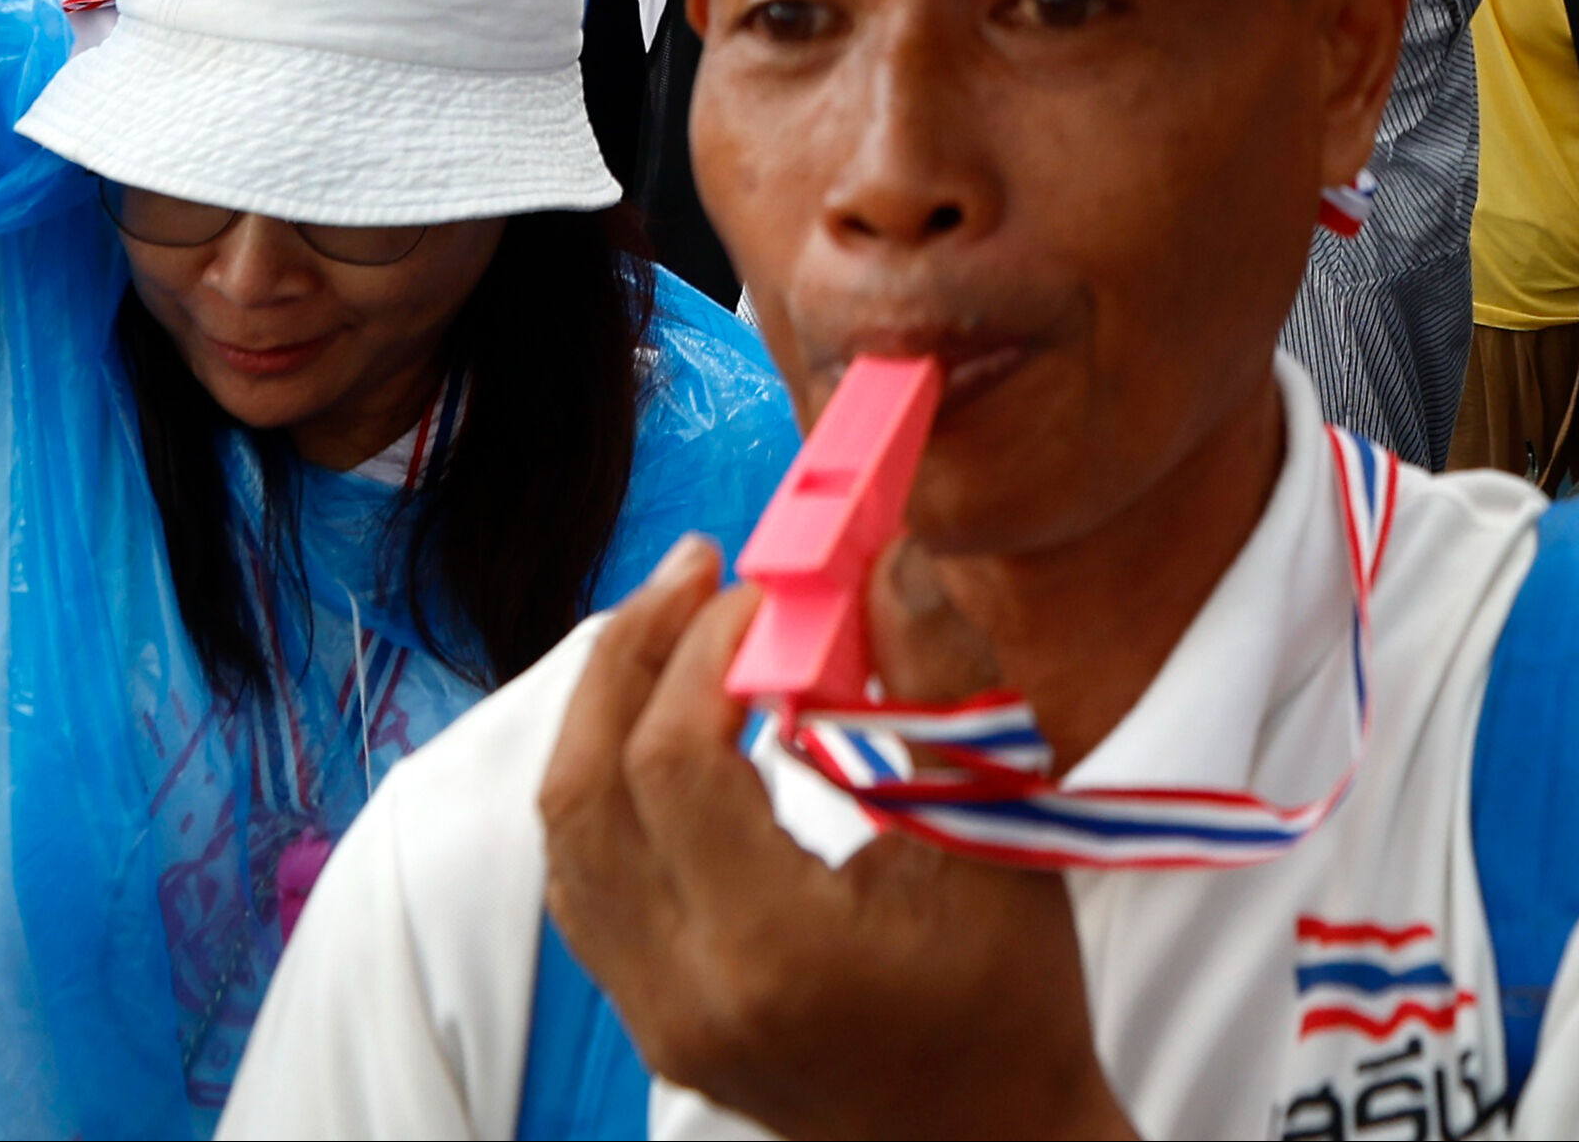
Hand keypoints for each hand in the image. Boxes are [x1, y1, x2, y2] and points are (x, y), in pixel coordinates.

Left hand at [540, 541, 1127, 1141]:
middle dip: (630, 658)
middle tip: (694, 571)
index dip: (704, 652)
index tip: (768, 595)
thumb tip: (887, 560)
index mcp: (772, 951)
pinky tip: (662, 727)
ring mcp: (656, 1016)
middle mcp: (686, 992)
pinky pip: (582, 883)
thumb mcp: (999, 836)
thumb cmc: (1013, 1005)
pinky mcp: (652, 1018)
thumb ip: (939, 687)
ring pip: (565, 838)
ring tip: (673, 630)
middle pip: (583, 792)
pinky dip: (606, 787)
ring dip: (603, 716)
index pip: (674, 763)